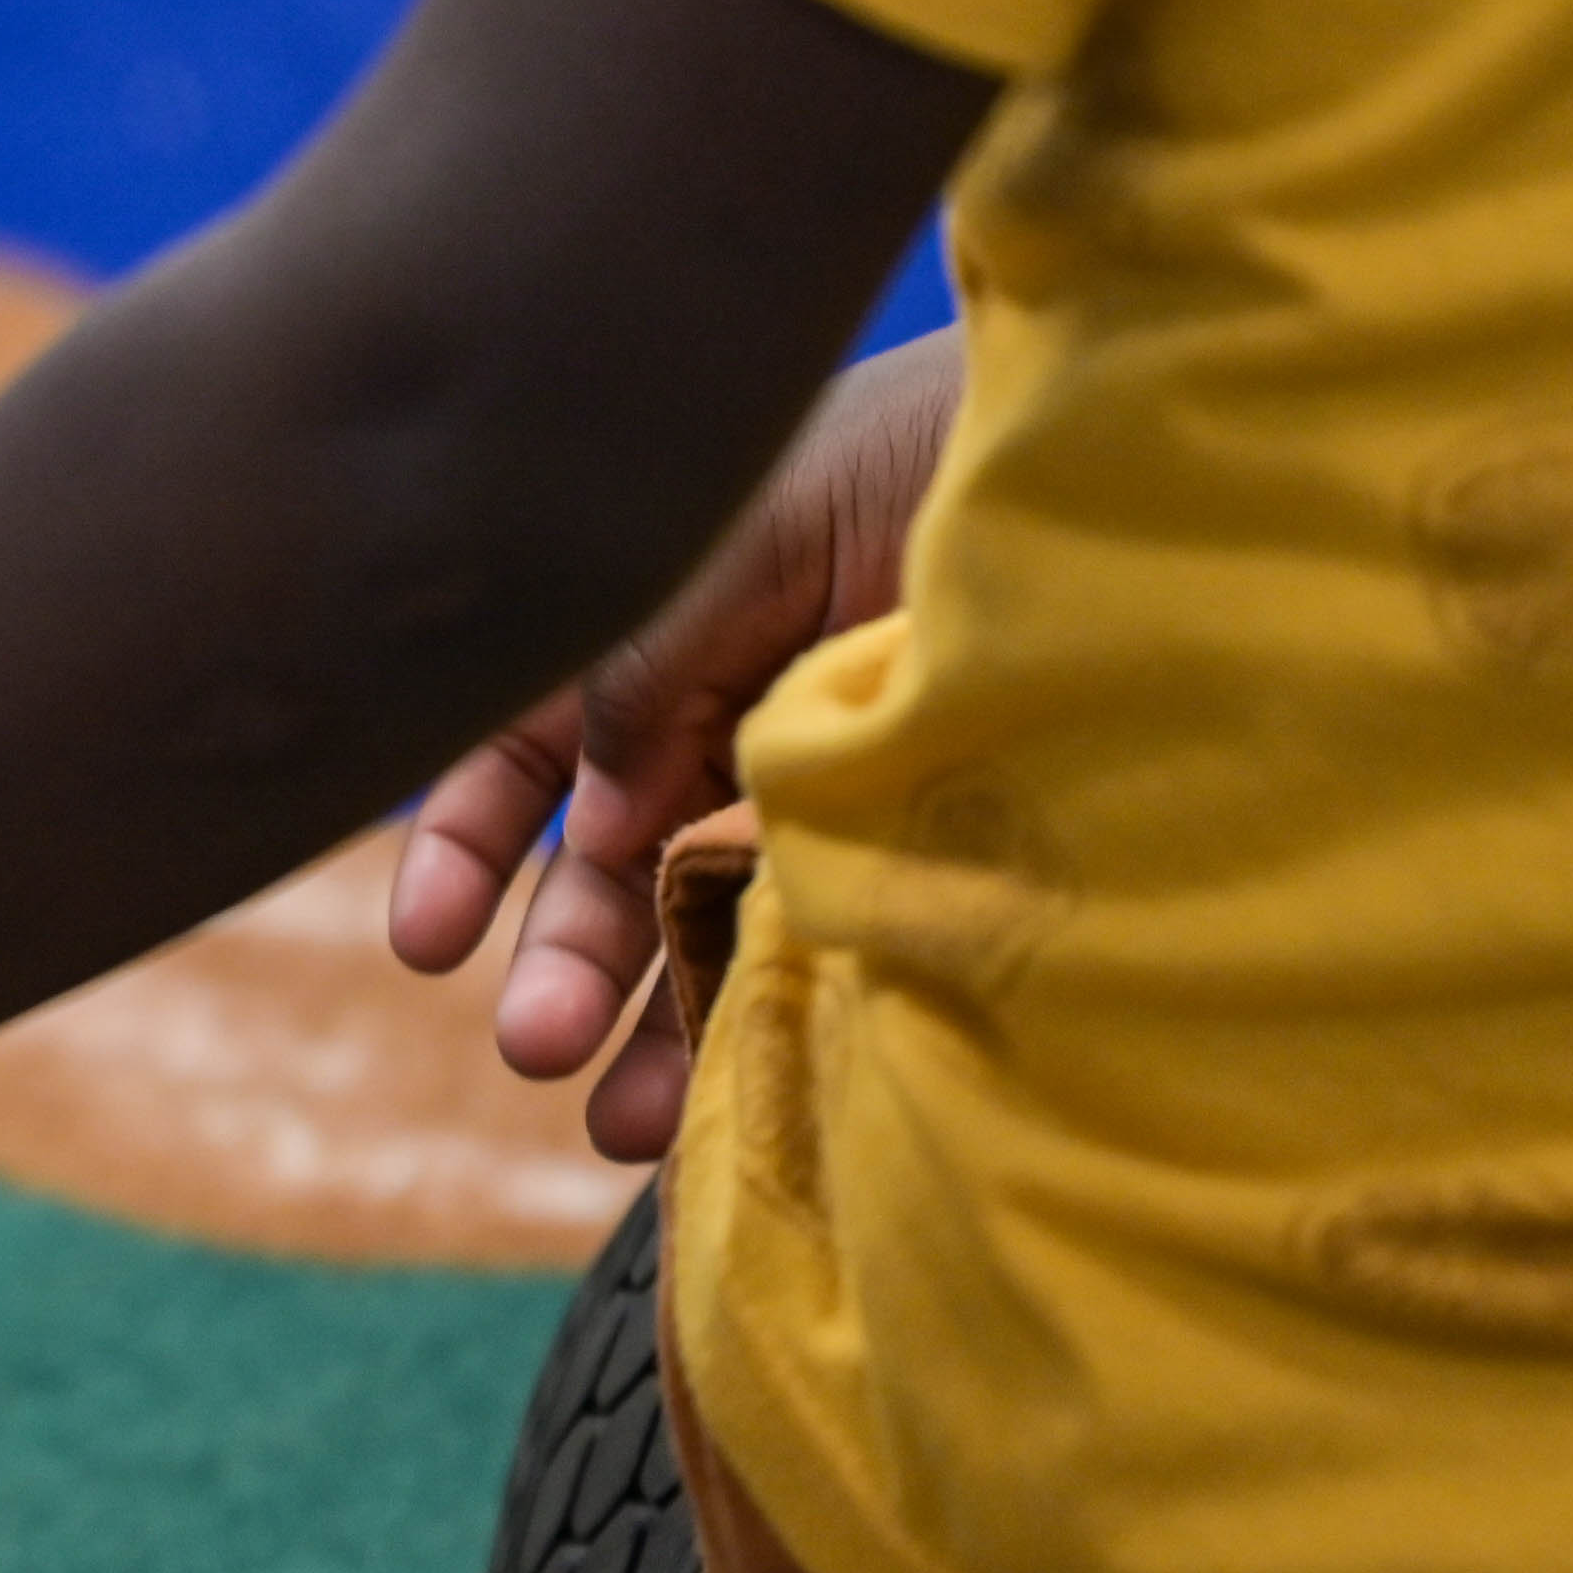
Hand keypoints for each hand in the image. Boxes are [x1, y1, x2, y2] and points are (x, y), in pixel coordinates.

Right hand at [388, 328, 960, 1158]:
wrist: (1143, 462)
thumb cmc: (934, 449)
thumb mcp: (751, 527)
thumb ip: (647, 664)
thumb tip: (587, 830)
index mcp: (664, 620)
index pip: (528, 748)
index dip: (469, 846)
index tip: (429, 943)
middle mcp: (735, 713)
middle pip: (614, 863)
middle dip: (566, 959)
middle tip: (536, 1046)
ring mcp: (830, 790)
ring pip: (714, 928)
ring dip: (654, 1024)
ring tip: (622, 1124)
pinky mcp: (926, 846)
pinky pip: (831, 952)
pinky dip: (773, 1024)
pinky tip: (735, 1093)